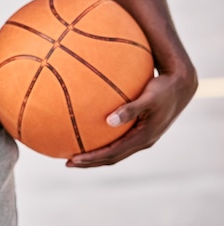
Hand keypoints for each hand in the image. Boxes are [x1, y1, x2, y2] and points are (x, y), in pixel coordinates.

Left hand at [66, 68, 196, 167]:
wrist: (181, 86)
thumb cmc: (163, 89)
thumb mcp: (148, 98)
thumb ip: (130, 109)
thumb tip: (109, 121)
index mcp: (143, 138)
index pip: (112, 154)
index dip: (92, 159)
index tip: (73, 160)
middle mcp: (142, 142)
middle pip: (112, 158)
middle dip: (90, 162)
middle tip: (68, 163)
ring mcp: (142, 137)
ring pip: (115, 152)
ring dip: (96, 155)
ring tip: (76, 154)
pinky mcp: (141, 130)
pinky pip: (118, 141)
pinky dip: (104, 143)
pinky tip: (90, 134)